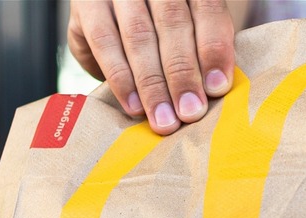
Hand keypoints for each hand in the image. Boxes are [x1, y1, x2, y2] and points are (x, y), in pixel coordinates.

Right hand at [68, 0, 239, 134]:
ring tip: (163, 118)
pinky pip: (104, 42)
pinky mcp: (88, 4)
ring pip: (139, 35)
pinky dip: (121, 77)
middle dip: (183, 73)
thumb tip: (214, 90)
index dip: (213, 48)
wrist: (120, 12)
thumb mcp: (189, 29)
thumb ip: (202, 49)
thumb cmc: (165, 29)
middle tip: (190, 112)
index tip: (217, 88)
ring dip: (153, 83)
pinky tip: (134, 105)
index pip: (207, 8)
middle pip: (173, 22)